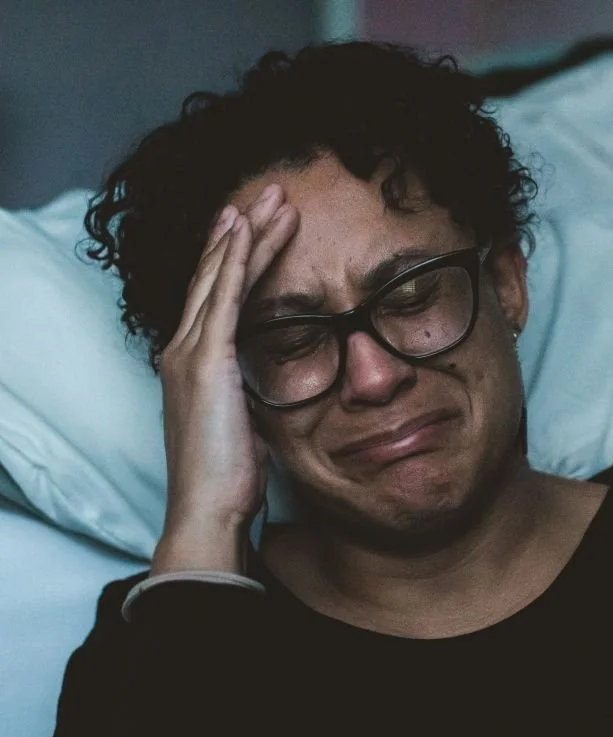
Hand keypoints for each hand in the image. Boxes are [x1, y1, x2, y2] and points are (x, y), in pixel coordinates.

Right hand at [152, 186, 297, 574]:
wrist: (209, 510)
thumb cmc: (229, 478)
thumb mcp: (243, 423)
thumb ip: (248, 392)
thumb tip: (268, 382)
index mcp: (193, 365)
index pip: (215, 297)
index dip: (234, 258)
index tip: (256, 226)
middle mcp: (183, 350)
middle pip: (214, 275)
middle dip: (242, 232)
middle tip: (269, 194)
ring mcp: (190, 353)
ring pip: (221, 276)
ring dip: (247, 233)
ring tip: (272, 198)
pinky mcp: (206, 361)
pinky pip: (223, 297)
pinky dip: (236, 259)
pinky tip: (249, 229)